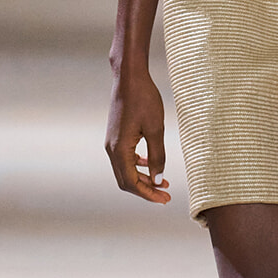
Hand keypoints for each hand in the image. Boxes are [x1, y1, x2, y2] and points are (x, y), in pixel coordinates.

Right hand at [105, 65, 170, 203]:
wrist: (129, 78)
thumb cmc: (143, 100)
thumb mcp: (156, 129)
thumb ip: (157, 156)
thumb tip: (159, 179)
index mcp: (120, 150)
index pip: (131, 183)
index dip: (148, 194)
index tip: (164, 199)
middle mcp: (112, 148)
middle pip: (126, 181)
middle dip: (146, 190)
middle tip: (166, 195)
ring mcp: (112, 142)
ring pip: (126, 170)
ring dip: (143, 179)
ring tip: (162, 182)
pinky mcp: (116, 136)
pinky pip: (125, 158)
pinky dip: (138, 166)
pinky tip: (150, 165)